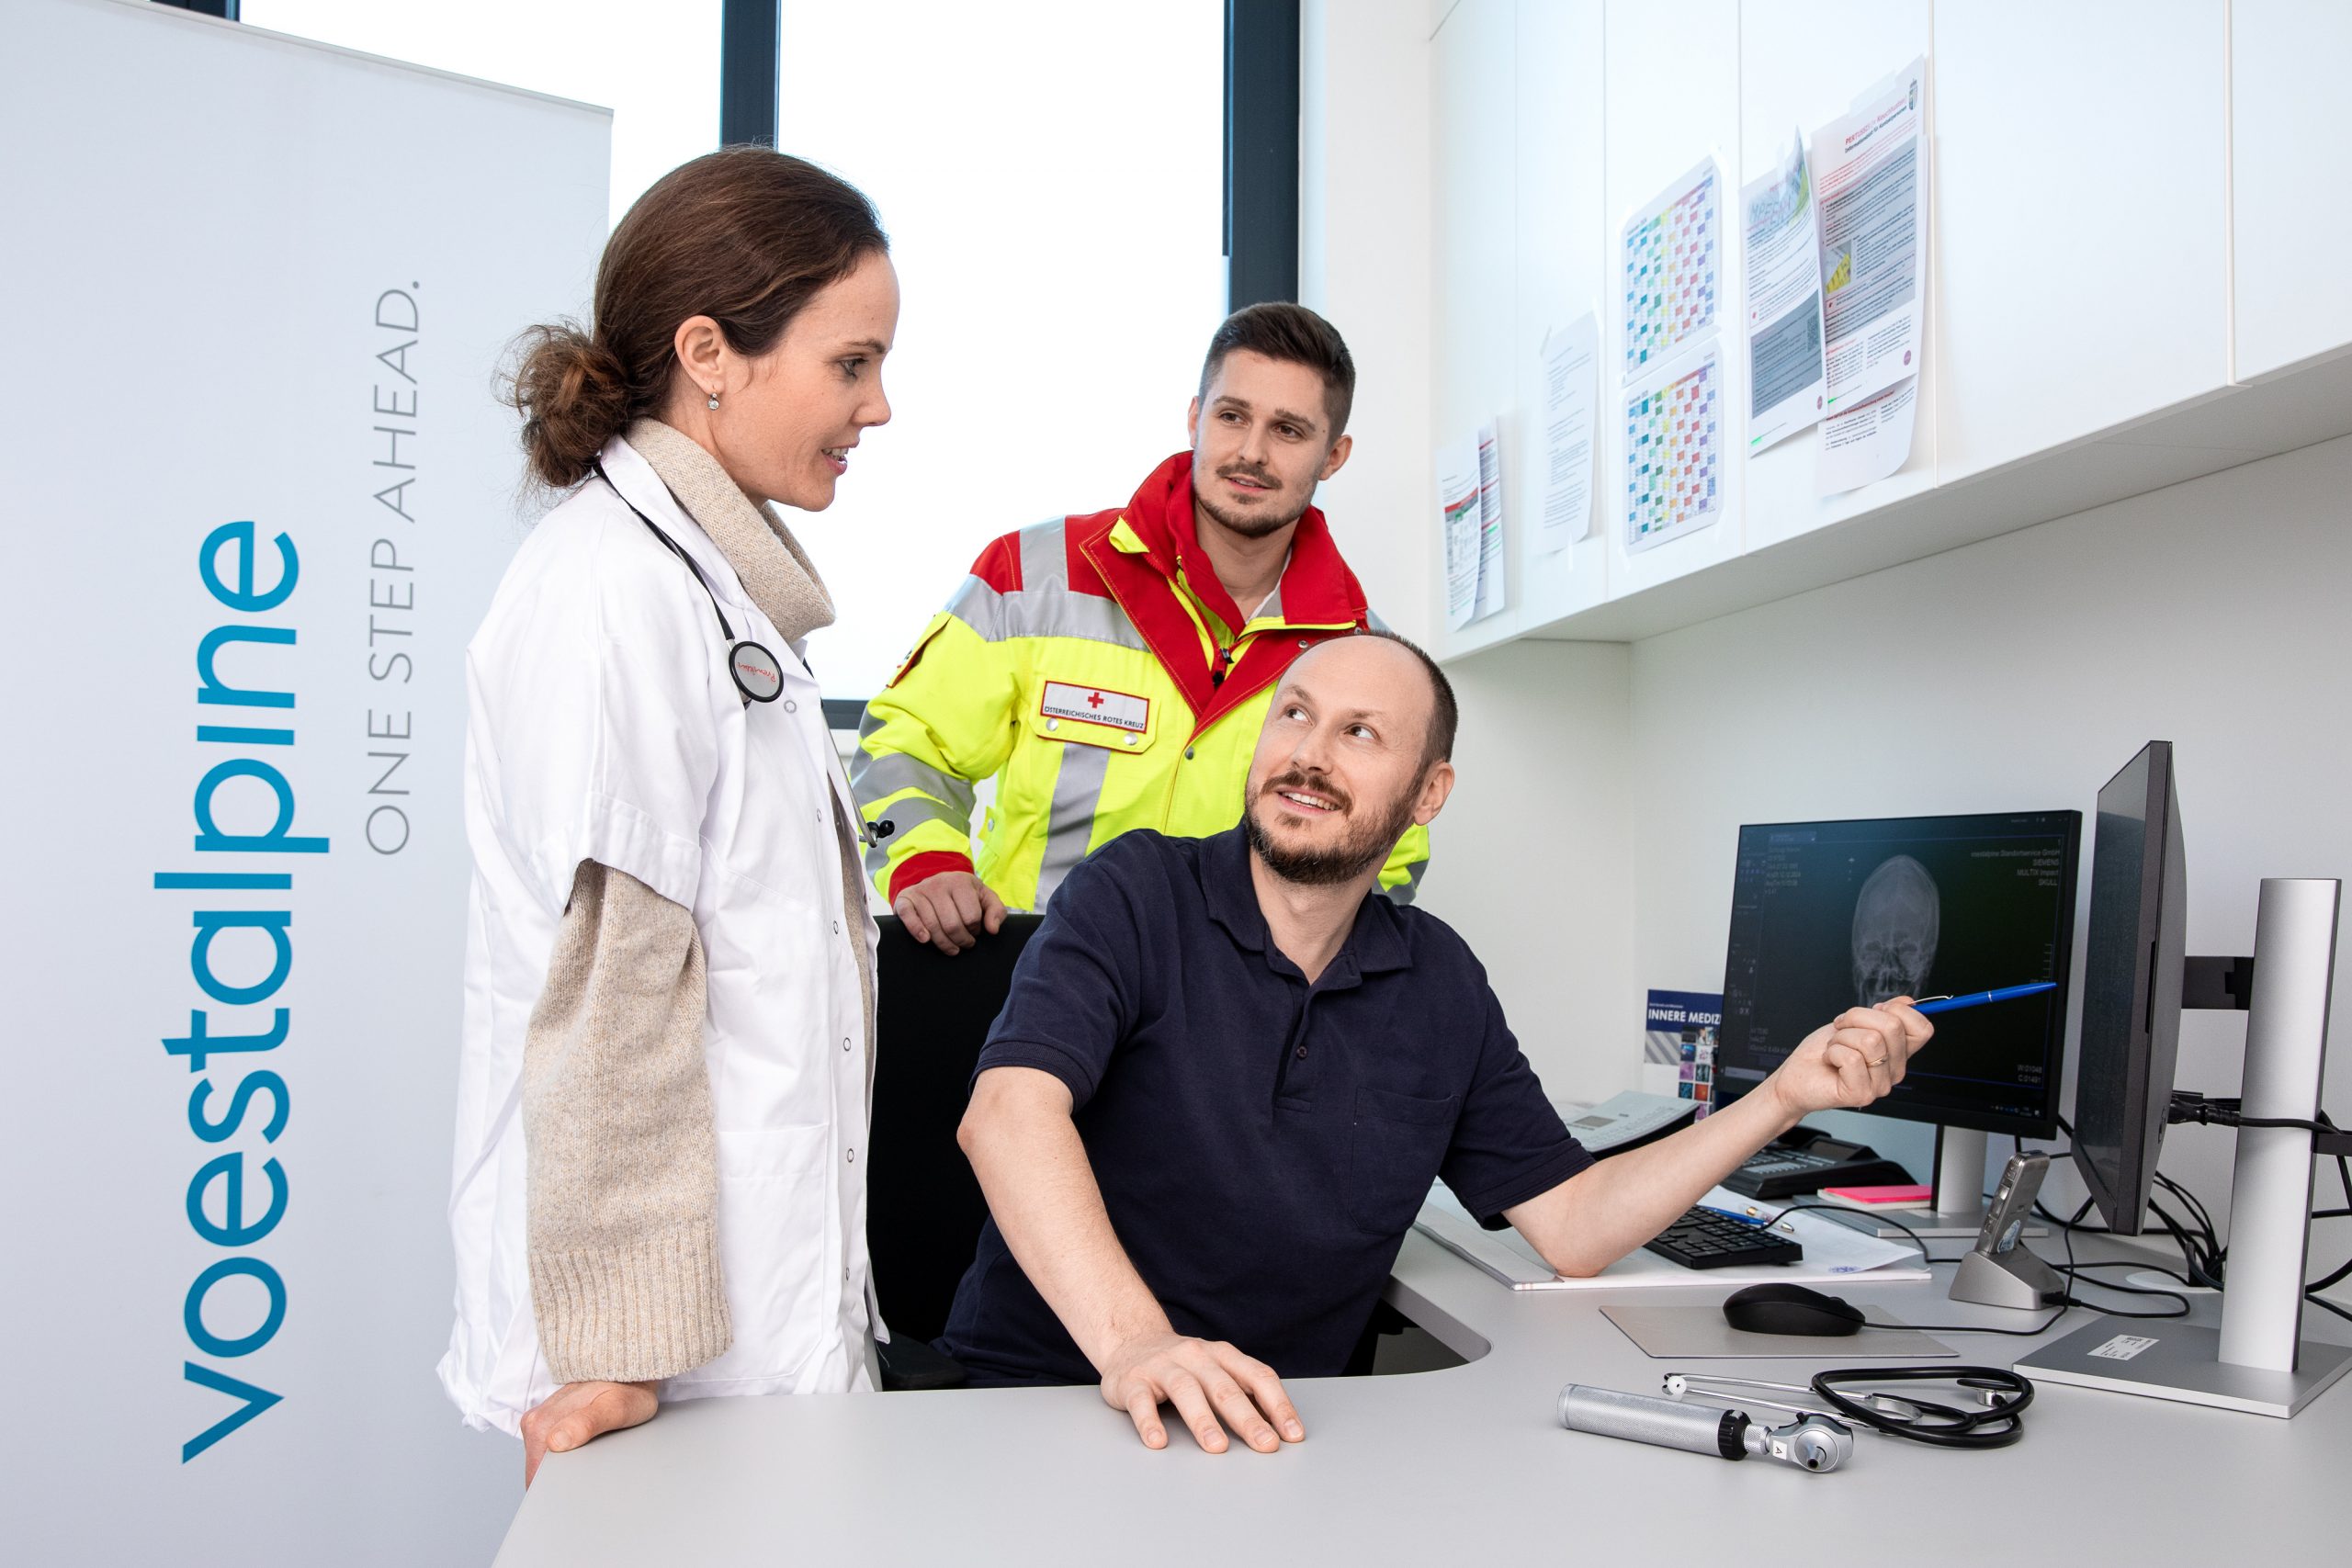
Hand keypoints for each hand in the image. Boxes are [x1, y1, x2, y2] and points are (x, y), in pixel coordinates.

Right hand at [519, 1380, 658, 1486]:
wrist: (630, 1368)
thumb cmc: (628, 1388)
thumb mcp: (616, 1407)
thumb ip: (586, 1423)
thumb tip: (555, 1442)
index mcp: (543, 1421)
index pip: (537, 1474)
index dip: (556, 1487)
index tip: (579, 1490)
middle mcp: (535, 1420)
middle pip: (539, 1470)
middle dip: (560, 1479)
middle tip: (592, 1472)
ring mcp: (541, 1421)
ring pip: (545, 1462)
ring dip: (564, 1468)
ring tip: (592, 1458)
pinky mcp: (549, 1422)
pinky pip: (550, 1451)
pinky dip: (566, 1458)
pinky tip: (585, 1451)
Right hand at [893, 870, 1007, 953]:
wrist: (936, 884)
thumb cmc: (964, 895)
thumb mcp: (985, 898)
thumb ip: (996, 911)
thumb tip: (992, 929)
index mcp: (961, 881)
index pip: (971, 916)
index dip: (975, 930)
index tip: (975, 932)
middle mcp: (939, 883)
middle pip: (952, 924)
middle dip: (961, 940)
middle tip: (965, 944)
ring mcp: (921, 891)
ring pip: (933, 926)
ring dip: (944, 943)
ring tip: (952, 948)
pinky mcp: (905, 899)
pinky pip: (908, 916)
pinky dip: (916, 930)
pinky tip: (925, 940)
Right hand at [1097, 1331, 1304, 1453]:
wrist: (1130, 1341)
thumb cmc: (1183, 1365)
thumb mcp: (1216, 1369)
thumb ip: (1243, 1392)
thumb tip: (1279, 1428)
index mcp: (1221, 1355)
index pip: (1256, 1376)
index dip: (1278, 1404)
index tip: (1292, 1434)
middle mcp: (1194, 1356)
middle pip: (1224, 1386)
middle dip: (1248, 1417)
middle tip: (1265, 1444)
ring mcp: (1161, 1366)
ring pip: (1185, 1390)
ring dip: (1203, 1419)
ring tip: (1217, 1446)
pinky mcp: (1132, 1381)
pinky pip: (1141, 1401)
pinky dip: (1149, 1422)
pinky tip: (1158, 1441)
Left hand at [1764, 998, 1931, 1120]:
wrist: (1795, 1077)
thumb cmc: (1821, 1051)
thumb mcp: (1853, 1023)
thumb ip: (1882, 1014)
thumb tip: (1907, 1002)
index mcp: (1898, 1052)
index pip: (1923, 1028)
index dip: (1898, 1011)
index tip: (1873, 1012)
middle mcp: (1894, 1070)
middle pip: (1893, 1026)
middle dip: (1857, 1017)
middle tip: (1841, 1030)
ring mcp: (1881, 1085)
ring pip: (1871, 1040)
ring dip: (1842, 1037)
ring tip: (1834, 1049)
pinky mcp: (1862, 1094)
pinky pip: (1852, 1057)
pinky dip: (1832, 1052)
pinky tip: (1829, 1062)